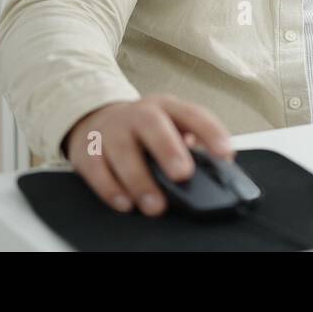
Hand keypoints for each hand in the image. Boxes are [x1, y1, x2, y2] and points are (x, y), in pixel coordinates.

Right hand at [62, 94, 234, 216]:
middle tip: (182, 175)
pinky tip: (125, 203)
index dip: (211, 132)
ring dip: (140, 181)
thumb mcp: (171, 126)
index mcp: (166, 107)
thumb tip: (217, 170)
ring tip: (155, 205)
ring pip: (123, 151)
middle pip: (153, 125)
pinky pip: (97, 169)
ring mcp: (112, 131)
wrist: (97, 117)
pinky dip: (110, 189)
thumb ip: (192, 144)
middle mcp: (138, 114)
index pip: (192, 114)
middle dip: (169, 150)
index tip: (224, 154)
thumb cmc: (144, 128)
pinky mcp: (88, 150)